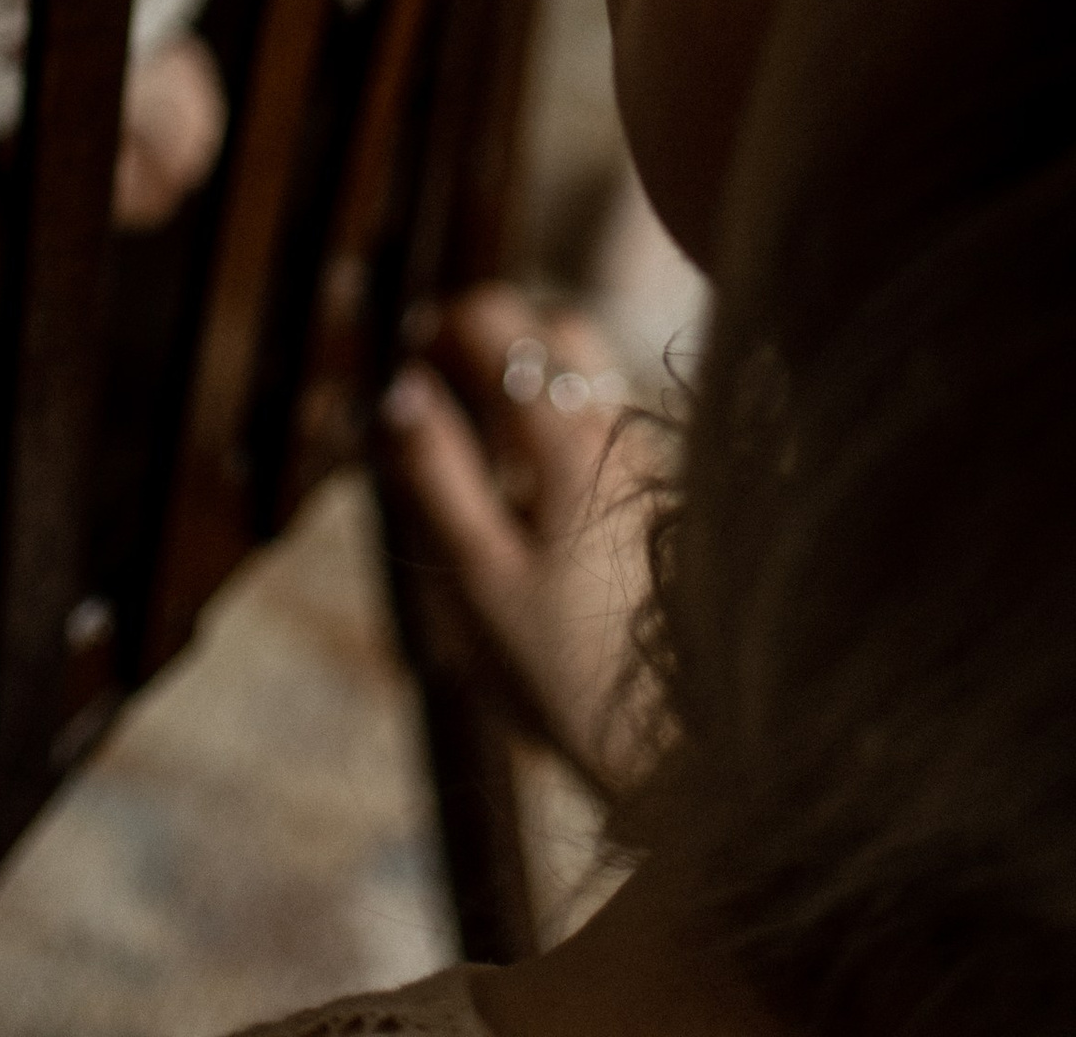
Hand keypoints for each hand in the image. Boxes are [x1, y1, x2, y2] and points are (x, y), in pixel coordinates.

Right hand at [380, 284, 668, 800]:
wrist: (676, 753)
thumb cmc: (567, 670)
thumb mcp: (479, 578)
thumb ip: (438, 476)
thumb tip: (399, 388)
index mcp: (569, 440)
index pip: (504, 324)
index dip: (446, 323)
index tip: (409, 349)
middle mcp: (621, 435)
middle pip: (562, 334)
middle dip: (500, 338)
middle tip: (445, 384)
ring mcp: (652, 470)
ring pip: (590, 384)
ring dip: (533, 388)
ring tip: (485, 453)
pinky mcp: (664, 510)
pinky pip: (608, 435)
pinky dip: (562, 434)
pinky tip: (535, 504)